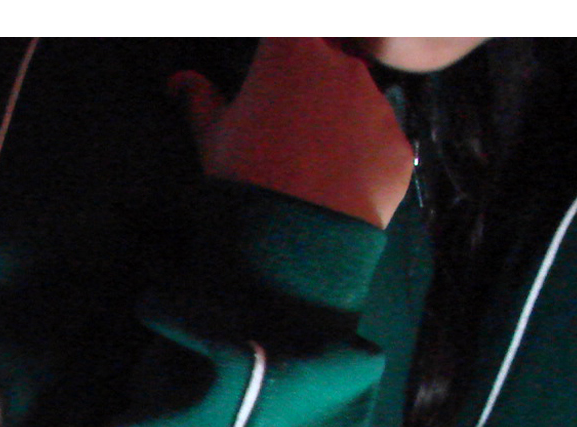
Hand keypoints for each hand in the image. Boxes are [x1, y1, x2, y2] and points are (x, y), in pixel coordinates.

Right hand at [170, 40, 414, 228]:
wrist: (291, 239)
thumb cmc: (244, 177)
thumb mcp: (212, 137)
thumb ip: (199, 100)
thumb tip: (178, 81)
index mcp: (292, 48)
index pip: (292, 36)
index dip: (283, 57)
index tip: (273, 81)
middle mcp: (343, 65)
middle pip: (332, 61)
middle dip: (315, 86)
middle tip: (291, 129)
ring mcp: (377, 105)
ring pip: (361, 103)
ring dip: (343, 122)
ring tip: (316, 166)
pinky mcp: (398, 146)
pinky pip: (381, 145)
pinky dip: (365, 160)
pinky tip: (339, 188)